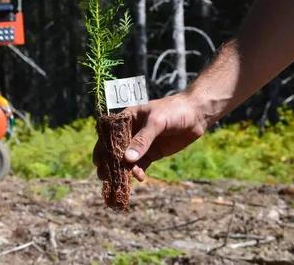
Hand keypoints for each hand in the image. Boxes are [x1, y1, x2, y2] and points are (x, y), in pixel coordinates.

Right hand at [93, 92, 209, 181]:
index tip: (98, 162)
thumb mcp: (156, 122)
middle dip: (110, 163)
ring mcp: (141, 143)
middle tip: (104, 177)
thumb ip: (142, 140)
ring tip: (121, 182)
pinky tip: (139, 178)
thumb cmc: (173, 111)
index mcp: (127, 119)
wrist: (195, 114)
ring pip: (128, 160)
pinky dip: (138, 172)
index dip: (102, 148)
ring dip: (124, 171)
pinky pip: (141, 165)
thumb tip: (127, 159)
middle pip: (116, 149)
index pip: (109, 135)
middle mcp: (131, 132)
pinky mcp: (152, 153)